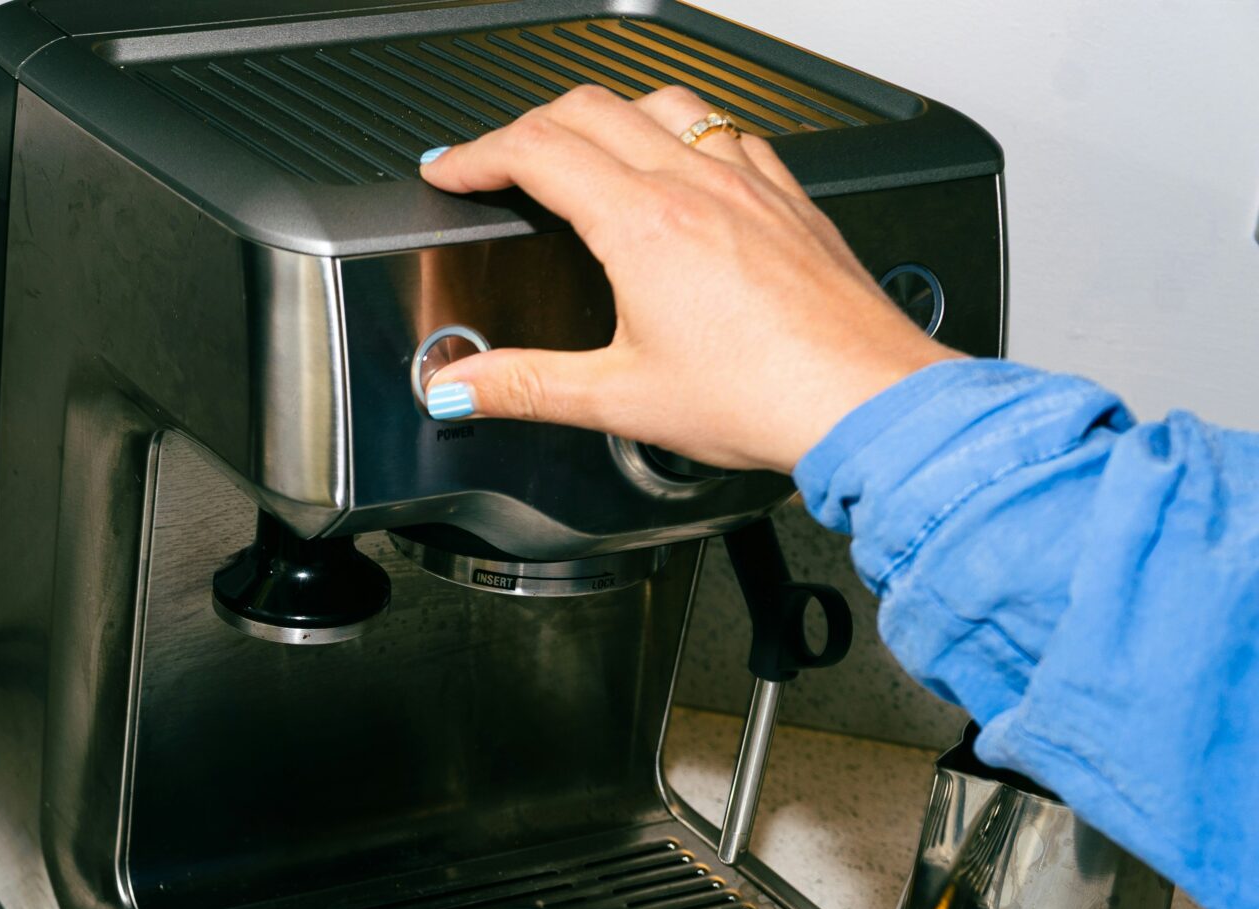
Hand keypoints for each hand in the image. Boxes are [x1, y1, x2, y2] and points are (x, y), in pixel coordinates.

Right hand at [419, 84, 957, 471]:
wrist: (864, 401)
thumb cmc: (764, 395)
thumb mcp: (618, 400)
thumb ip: (524, 385)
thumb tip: (458, 386)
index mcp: (643, 223)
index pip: (536, 150)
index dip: (477, 154)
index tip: (449, 169)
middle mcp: (698, 183)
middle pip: (591, 108)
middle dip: (527, 126)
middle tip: (496, 159)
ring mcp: (750, 182)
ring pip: (665, 101)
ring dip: (608, 113)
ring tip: (583, 145)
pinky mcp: (791, 200)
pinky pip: (730, 130)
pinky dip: (686, 131)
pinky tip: (686, 164)